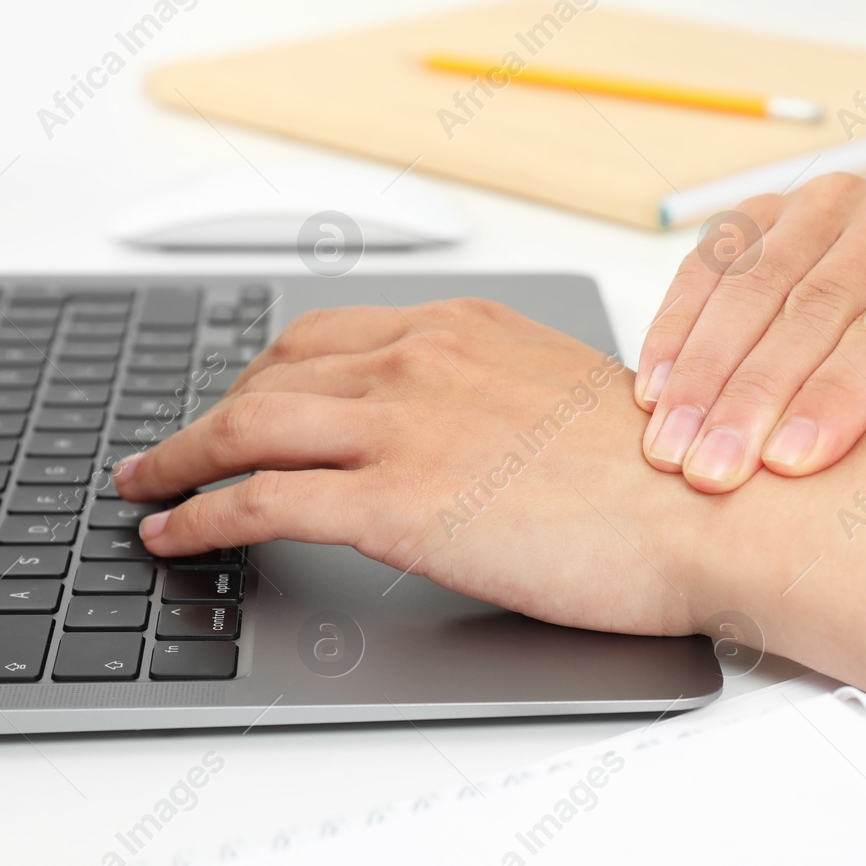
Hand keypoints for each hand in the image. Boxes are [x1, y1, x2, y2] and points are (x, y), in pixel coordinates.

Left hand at [114, 299, 703, 636]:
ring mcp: (404, 426)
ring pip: (247, 427)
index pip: (330, 335)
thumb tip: (467, 445)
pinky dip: (200, 517)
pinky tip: (174, 536)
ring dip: (179, 459)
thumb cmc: (672, 472)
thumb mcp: (572, 403)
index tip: (240, 397)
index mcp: (466, 329)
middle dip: (210, 411)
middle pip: (272, 372)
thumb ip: (499, 406)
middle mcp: (422, 359)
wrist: (718, 506)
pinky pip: (259, 502)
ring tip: (146, 487)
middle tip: (174, 445)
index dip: (266, 373)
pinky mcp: (395, 502)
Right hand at [635, 164, 865, 492]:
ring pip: (753, 282)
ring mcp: (833, 197)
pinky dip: (676, 333)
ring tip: (670, 445)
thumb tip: (806, 478)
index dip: (836, 397)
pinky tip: (654, 389)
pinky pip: (708, 265)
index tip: (784, 464)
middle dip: (754, 396)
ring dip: (703, 374)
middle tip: (711, 469)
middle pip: (818, 304)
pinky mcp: (769, 206)